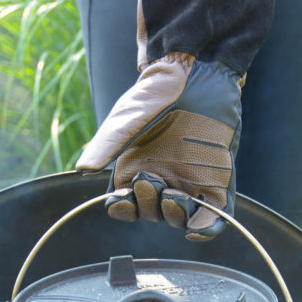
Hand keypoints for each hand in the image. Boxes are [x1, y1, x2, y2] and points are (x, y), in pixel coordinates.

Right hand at [76, 53, 242, 240]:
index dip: (123, 210)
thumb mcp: (127, 119)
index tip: (122, 200)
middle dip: (149, 207)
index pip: (127, 205)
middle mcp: (163, 181)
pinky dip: (207, 229)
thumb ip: (108, 144)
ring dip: (174, 216)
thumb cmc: (156, 92)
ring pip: (180, 217)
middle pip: (152, 213)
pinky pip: (214, 214)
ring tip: (173, 197)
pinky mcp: (216, 179)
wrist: (195, 71)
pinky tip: (196, 231)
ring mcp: (190, 181)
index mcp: (137, 171)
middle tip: (151, 182)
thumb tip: (84, 169)